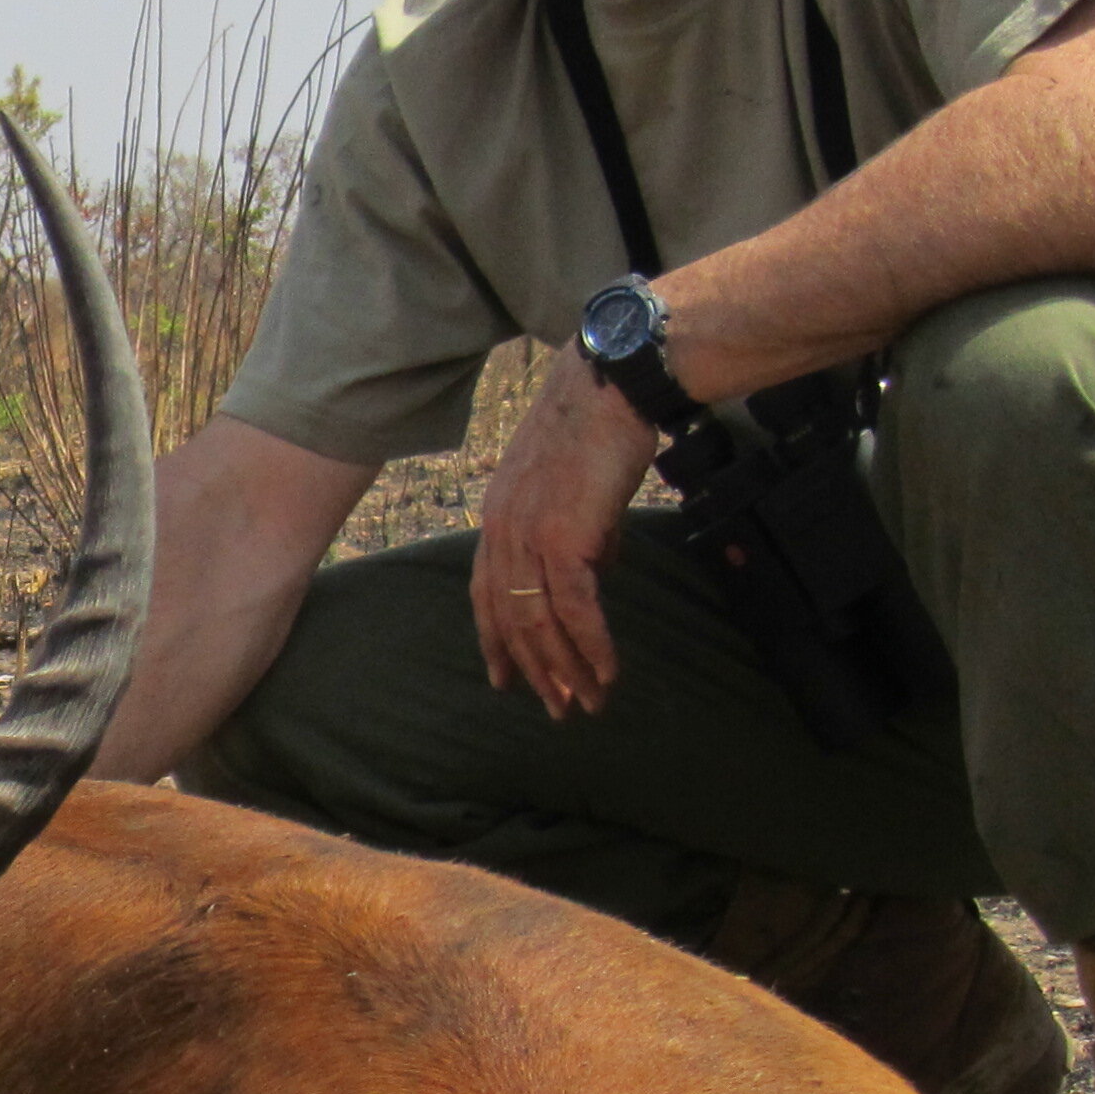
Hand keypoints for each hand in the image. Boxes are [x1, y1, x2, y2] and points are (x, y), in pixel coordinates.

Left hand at [472, 357, 659, 715]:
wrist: (609, 385)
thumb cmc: (598, 428)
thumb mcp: (574, 488)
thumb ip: (581, 533)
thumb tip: (600, 571)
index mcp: (497, 518)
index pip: (485, 594)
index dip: (496, 641)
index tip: (506, 680)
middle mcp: (502, 531)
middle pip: (509, 619)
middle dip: (534, 670)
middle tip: (558, 708)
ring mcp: (528, 536)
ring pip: (539, 622)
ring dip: (565, 669)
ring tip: (586, 703)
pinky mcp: (564, 538)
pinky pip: (574, 608)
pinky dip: (590, 645)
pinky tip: (605, 672)